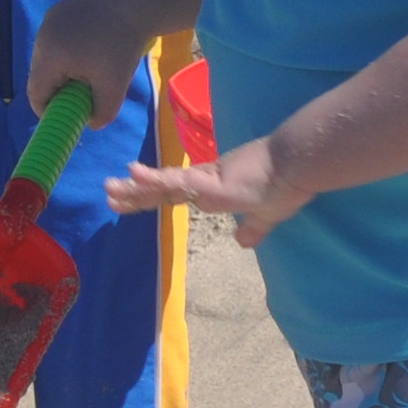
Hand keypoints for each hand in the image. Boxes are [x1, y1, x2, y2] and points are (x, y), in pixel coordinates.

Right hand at [22, 0, 153, 126]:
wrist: (133, 4)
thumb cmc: (122, 47)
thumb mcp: (115, 87)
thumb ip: (102, 113)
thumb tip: (92, 124)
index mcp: (49, 56)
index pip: (36, 94)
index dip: (48, 110)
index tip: (67, 116)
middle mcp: (42, 37)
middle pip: (40, 76)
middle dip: (58, 89)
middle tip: (82, 94)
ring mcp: (48, 21)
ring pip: (47, 58)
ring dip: (62, 69)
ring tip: (89, 68)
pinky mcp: (58, 11)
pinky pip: (54, 41)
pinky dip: (67, 51)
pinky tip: (90, 48)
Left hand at [107, 136, 309, 245]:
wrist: (299, 165)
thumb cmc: (285, 185)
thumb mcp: (267, 214)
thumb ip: (254, 228)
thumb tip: (244, 241)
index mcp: (215, 187)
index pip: (176, 192)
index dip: (151, 195)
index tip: (127, 199)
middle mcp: (204, 180)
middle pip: (162, 187)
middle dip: (134, 193)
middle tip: (108, 193)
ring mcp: (206, 179)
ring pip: (163, 184)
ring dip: (135, 187)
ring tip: (109, 188)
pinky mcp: (211, 181)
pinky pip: (176, 181)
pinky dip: (153, 179)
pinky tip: (134, 175)